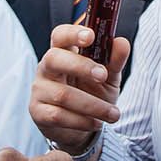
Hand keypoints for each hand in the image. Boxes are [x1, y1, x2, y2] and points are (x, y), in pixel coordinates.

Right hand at [31, 24, 129, 154]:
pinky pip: (58, 115)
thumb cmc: (92, 93)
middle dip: (81, 66)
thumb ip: (114, 60)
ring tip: (113, 114)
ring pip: (62, 94)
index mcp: (63, 52)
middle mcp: (46, 68)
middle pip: (54, 58)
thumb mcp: (108, 77)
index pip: (60, 35)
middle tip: (103, 76)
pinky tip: (96, 123)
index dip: (72, 33)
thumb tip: (122, 43)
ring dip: (93, 105)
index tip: (91, 36)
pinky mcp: (38, 112)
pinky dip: (82, 121)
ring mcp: (39, 90)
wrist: (81, 127)